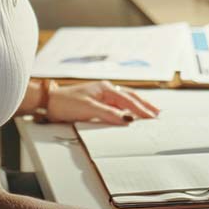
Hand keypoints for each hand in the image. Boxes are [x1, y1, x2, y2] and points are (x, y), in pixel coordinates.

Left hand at [45, 80, 159, 123]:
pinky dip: (128, 108)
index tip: (152, 117)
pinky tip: (132, 112)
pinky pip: (118, 104)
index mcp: (105, 88)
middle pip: (130, 97)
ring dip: (138, 105)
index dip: (140, 109)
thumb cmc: (66, 103)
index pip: (127, 100)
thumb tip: (127, 120)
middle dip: (144, 105)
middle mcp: (106, 89)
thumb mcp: (88, 109)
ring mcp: (102, 94)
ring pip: (125, 99)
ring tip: (151, 111)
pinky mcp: (98, 101)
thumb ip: (108, 113)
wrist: (50, 103)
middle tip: (158, 113)